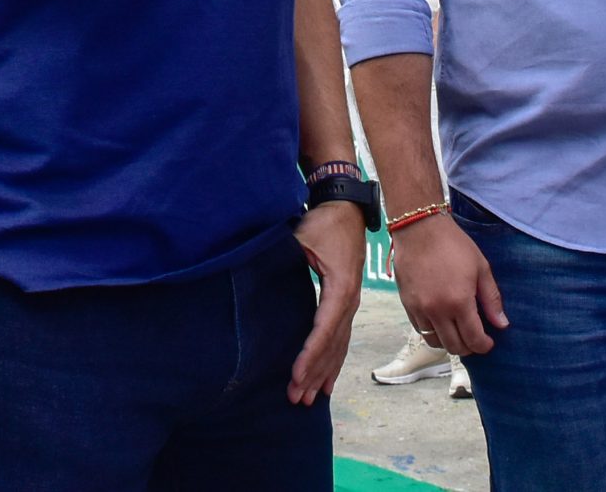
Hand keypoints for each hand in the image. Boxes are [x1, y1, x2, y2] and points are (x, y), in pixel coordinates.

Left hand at [288, 201, 365, 404]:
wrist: (347, 208)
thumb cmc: (324, 221)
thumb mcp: (302, 237)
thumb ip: (285, 257)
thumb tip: (254, 270)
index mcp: (341, 287)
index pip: (325, 329)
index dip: (310, 354)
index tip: (295, 374)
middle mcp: (350, 300)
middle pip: (333, 345)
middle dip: (314, 373)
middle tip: (296, 398)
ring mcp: (351, 303)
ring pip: (339, 346)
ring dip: (324, 373)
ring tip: (309, 398)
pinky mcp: (346, 302)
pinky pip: (341, 338)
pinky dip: (333, 361)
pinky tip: (326, 381)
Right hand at [392, 212, 505, 356]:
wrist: (419, 228)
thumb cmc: (453, 244)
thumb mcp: (480, 268)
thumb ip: (492, 299)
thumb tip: (502, 324)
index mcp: (459, 302)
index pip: (474, 339)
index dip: (484, 345)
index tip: (489, 342)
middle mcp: (437, 311)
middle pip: (454, 346)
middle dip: (469, 347)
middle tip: (475, 339)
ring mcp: (419, 309)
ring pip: (435, 342)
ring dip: (449, 342)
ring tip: (457, 332)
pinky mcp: (407, 304)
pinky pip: (420, 330)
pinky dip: (433, 332)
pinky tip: (441, 322)